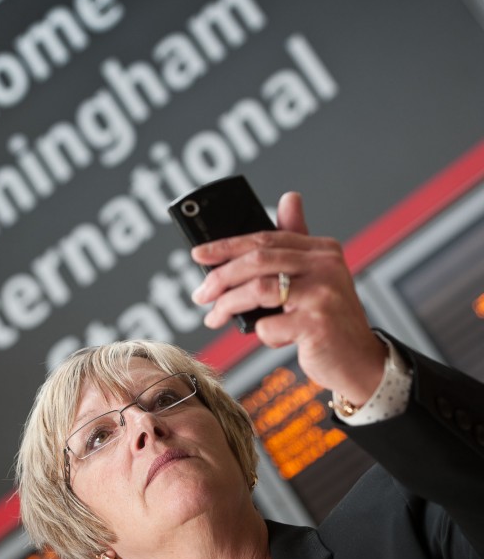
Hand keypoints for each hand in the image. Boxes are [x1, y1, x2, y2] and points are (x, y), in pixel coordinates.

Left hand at [190, 192, 385, 404]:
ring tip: (215, 318)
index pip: (265, 239)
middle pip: (258, 260)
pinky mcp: (317, 325)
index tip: (198, 255)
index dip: (226, 245)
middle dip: (220, 277)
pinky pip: (269, 326)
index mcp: (323, 250)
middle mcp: (326, 266)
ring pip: (258, 290)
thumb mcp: (317, 276)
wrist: (360, 360)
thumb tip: (289, 198)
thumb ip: (297, 242)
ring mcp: (323, 294)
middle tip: (200, 294)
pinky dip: (262, 335)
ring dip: (228, 305)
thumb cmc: (329, 319)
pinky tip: (270, 338)